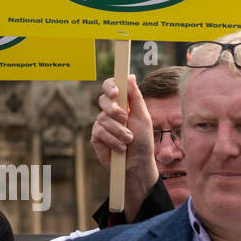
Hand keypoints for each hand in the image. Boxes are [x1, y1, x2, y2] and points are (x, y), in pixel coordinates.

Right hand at [91, 77, 158, 218]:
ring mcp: (102, 124)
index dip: (110, 86)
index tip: (116, 92)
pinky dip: (113, 140)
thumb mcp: (143, 117)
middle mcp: (110, 112)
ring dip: (119, 131)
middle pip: (103, 100)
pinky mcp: (96, 137)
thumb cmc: (144, 141)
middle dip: (114, 110)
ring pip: (103, 119)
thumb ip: (135, 97)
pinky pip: (100, 132)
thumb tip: (130, 76)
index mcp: (122, 104)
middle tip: (125, 119)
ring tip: (128, 141)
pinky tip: (120, 148)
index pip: (111, 87)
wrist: (138, 164)